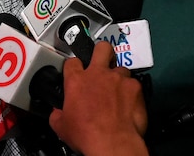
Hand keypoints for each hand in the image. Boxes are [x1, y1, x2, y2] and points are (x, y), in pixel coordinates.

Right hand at [48, 41, 147, 155]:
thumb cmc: (86, 134)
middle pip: (102, 48)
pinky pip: (134, 85)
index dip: (74, 67)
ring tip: (119, 92)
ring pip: (121, 69)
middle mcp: (98, 73)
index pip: (72, 61)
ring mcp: (118, 78)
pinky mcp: (136, 88)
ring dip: (119, 78)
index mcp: (76, 80)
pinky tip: (130, 104)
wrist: (113, 144)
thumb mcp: (61, 127)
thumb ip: (57, 113)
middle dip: (102, 53)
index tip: (76, 74)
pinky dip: (132, 93)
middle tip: (103, 63)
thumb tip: (57, 113)